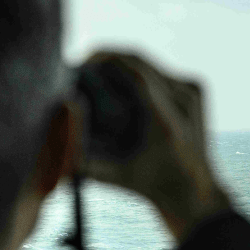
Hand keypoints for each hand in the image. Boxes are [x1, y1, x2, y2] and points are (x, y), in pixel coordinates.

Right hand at [78, 50, 230, 242]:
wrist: (195, 191)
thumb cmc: (148, 186)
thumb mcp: (112, 177)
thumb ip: (81, 161)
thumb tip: (52, 139)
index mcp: (165, 122)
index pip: (133, 73)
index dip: (104, 59)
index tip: (80, 61)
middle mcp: (183, 101)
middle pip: (139, 61)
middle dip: (107, 57)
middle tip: (82, 62)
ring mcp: (193, 92)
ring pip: (149, 63)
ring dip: (121, 62)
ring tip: (96, 67)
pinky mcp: (196, 88)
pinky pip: (160, 70)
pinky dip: (137, 70)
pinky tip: (119, 77)